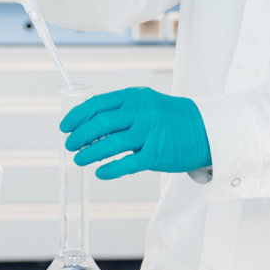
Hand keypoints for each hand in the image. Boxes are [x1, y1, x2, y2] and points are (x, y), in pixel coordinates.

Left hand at [60, 87, 211, 178]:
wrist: (204, 130)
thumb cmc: (170, 119)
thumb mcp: (146, 104)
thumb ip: (121, 111)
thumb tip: (87, 125)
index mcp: (135, 97)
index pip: (97, 104)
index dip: (77, 116)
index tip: (65, 127)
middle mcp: (141, 112)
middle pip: (100, 123)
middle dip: (79, 136)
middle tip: (70, 145)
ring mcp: (149, 133)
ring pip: (110, 144)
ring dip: (89, 154)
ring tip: (79, 159)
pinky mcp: (157, 154)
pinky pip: (127, 164)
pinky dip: (110, 169)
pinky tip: (100, 172)